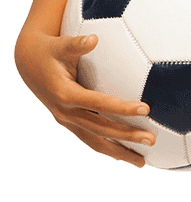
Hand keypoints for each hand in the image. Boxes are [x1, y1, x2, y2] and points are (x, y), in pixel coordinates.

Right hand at [14, 29, 152, 166]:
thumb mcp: (61, 45)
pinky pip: (90, 139)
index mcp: (66, 94)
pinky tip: (128, 155)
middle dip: (125, 136)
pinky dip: (109, 149)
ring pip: (94, 141)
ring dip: (118, 152)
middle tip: (152, 141)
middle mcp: (65, 112)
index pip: (98, 104)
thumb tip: (93, 39)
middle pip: (100, 128)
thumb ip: (76, 44)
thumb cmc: (50, 50)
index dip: (121, 108)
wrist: (28, 63)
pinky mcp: (70, 123)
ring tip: (142, 162)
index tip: (146, 109)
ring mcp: (66, 121)